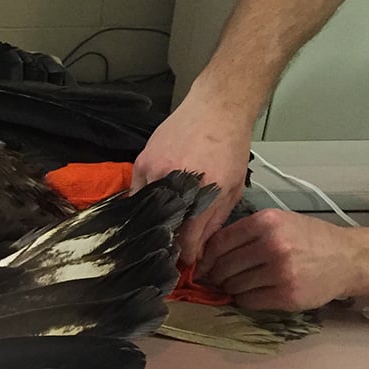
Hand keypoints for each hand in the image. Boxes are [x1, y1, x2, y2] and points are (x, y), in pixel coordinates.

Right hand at [131, 94, 251, 264]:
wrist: (216, 108)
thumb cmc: (230, 147)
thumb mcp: (232, 189)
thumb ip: (213, 222)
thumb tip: (196, 250)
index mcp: (205, 193)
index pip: (186, 239)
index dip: (184, 255)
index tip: (185, 261)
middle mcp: (177, 183)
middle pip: (163, 228)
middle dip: (167, 242)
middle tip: (171, 249)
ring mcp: (155, 172)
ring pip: (146, 212)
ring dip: (153, 223)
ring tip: (161, 228)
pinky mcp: (141, 162)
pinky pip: (135, 194)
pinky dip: (143, 204)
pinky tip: (153, 205)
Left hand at [196, 208, 362, 310]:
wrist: (348, 258)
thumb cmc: (310, 239)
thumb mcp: (279, 222)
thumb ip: (246, 233)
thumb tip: (207, 253)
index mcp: (266, 222)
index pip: (219, 242)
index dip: (206, 258)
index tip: (202, 266)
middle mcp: (272, 245)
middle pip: (224, 266)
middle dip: (217, 275)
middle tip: (220, 279)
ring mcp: (280, 272)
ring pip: (234, 286)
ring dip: (232, 289)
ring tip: (242, 284)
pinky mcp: (286, 295)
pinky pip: (249, 301)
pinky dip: (245, 300)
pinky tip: (255, 293)